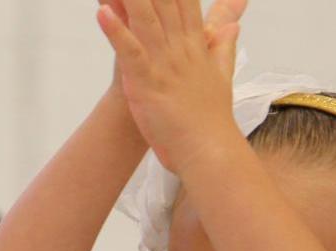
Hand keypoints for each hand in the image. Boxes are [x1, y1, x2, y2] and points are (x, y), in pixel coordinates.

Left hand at [98, 0, 246, 172]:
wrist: (209, 151)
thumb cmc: (209, 118)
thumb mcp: (220, 75)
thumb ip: (224, 47)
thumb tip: (233, 26)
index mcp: (196, 45)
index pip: (184, 2)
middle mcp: (181, 48)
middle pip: (164, 2)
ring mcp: (165, 65)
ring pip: (146, 19)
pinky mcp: (149, 84)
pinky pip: (131, 53)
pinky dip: (116, 32)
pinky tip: (102, 13)